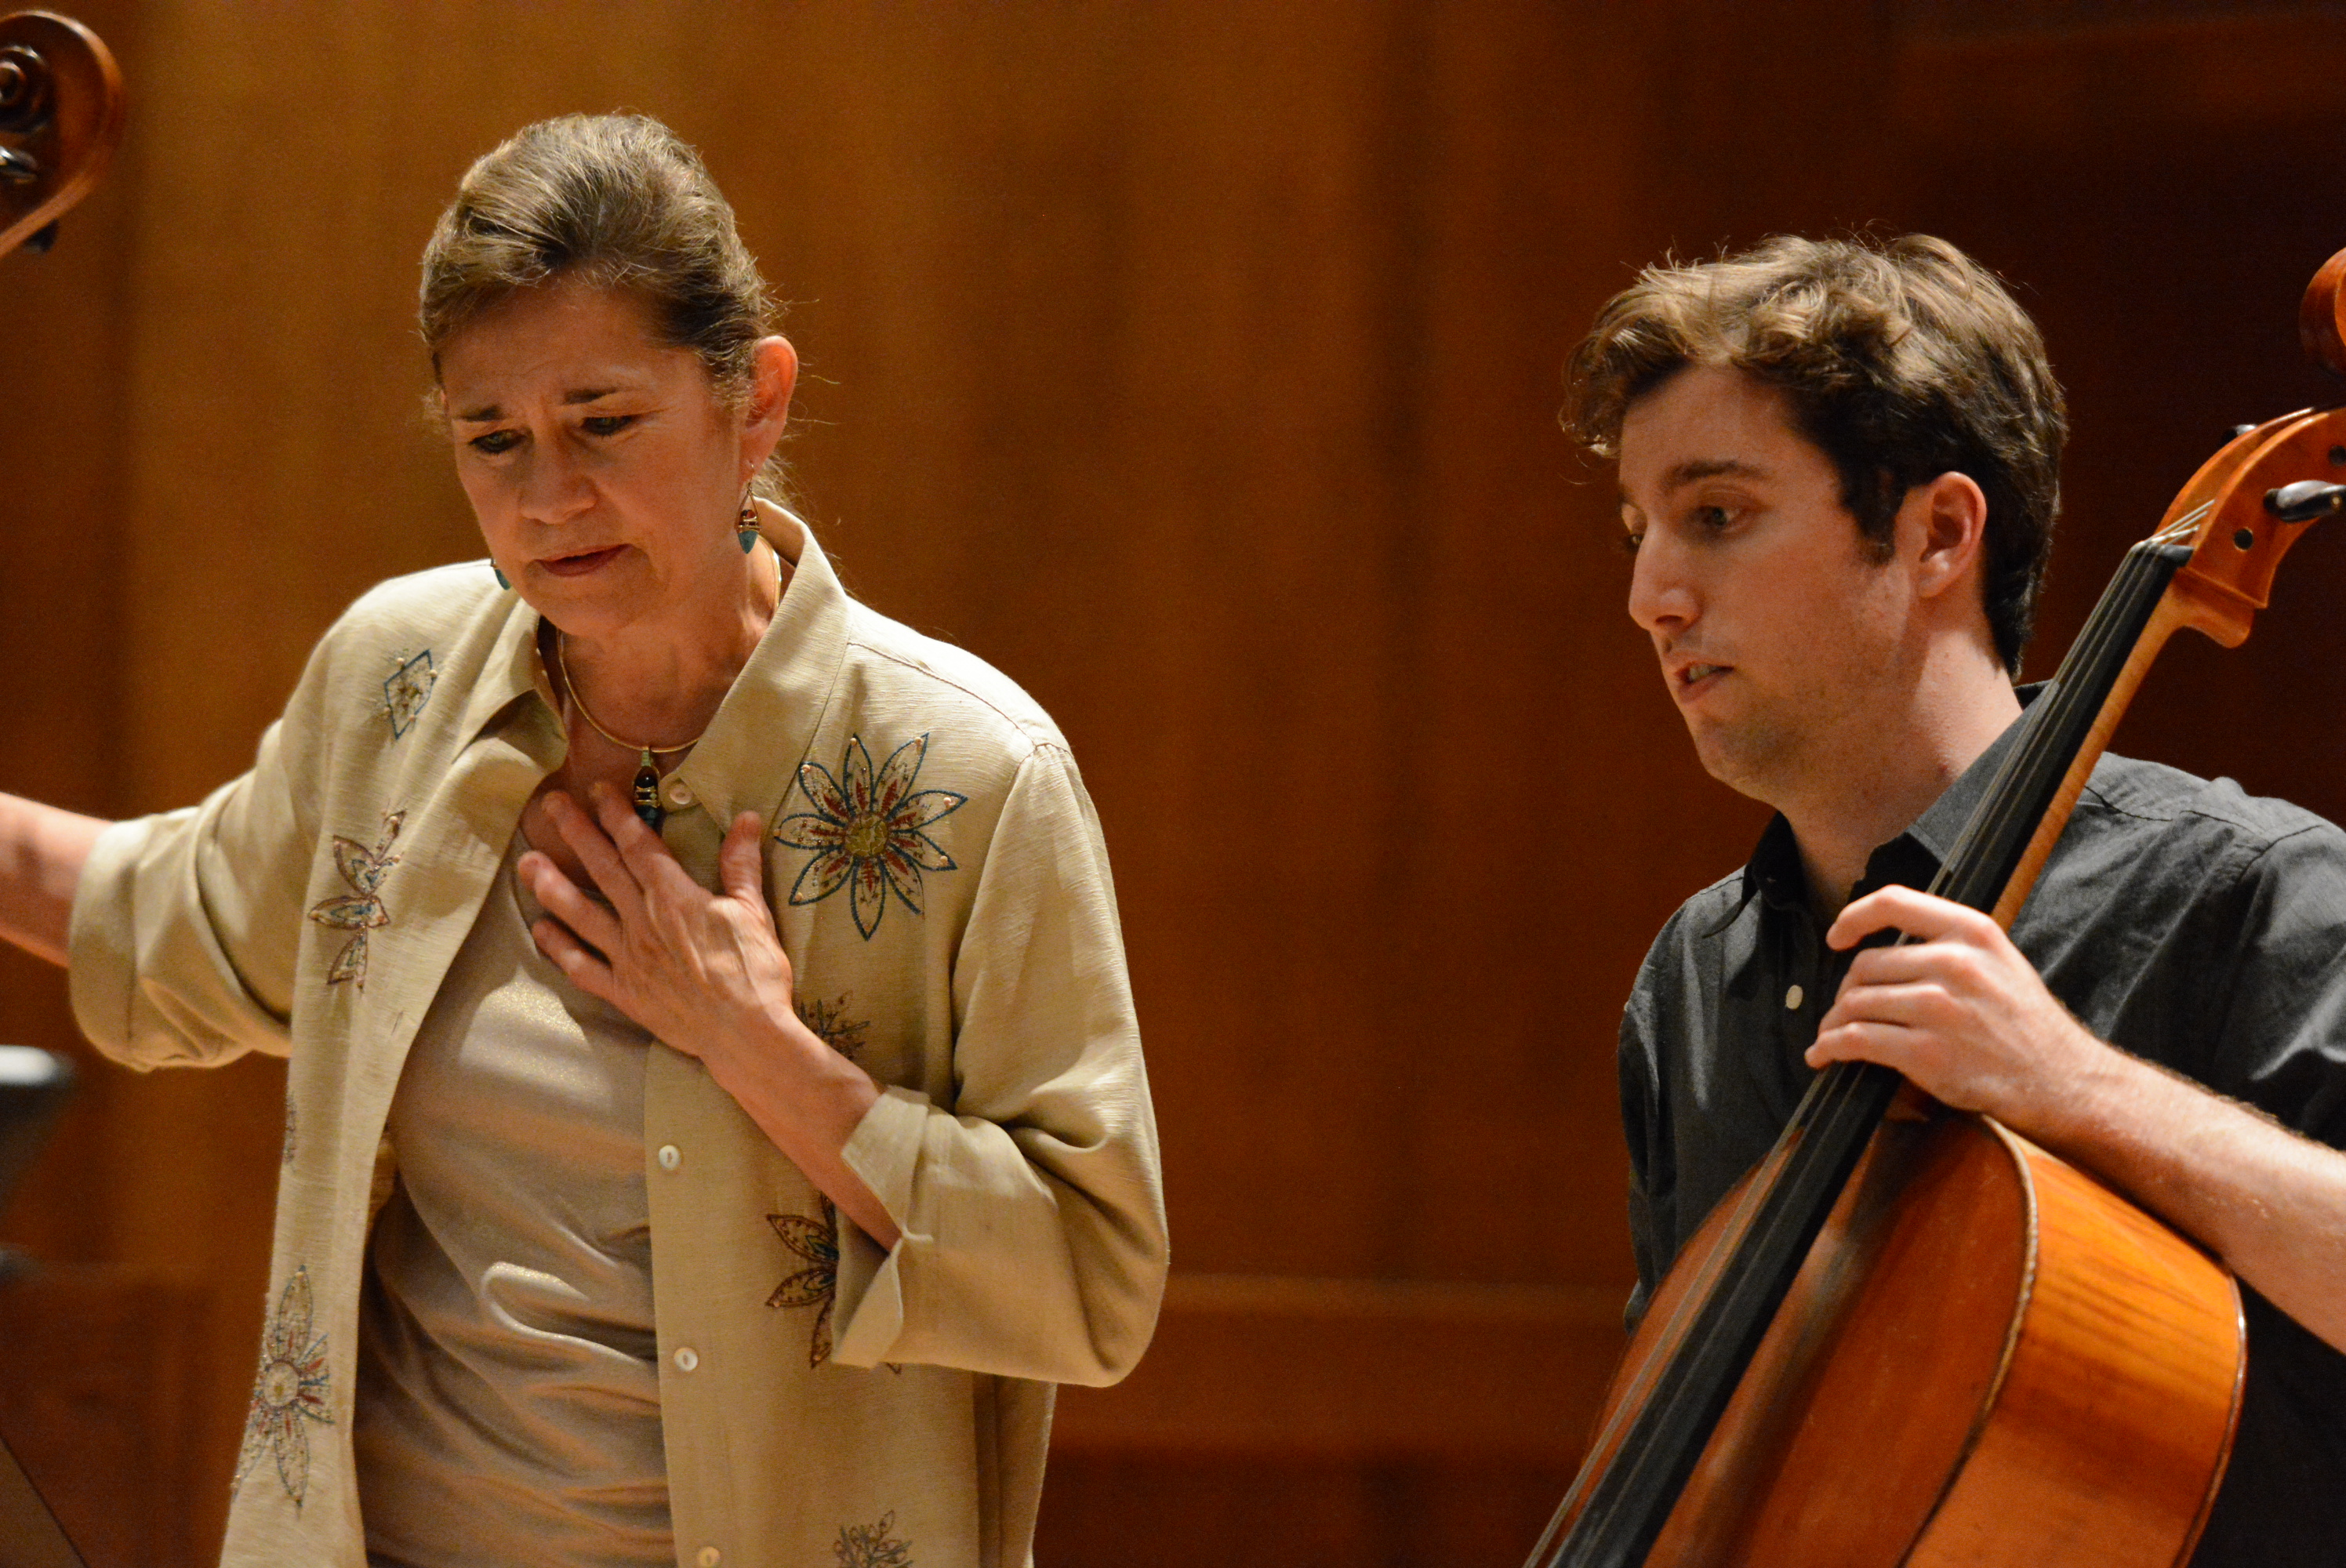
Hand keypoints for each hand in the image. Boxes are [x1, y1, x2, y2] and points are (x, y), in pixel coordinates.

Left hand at [518, 783, 797, 1066]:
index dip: (617, 814)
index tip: (598, 791)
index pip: (639, 845)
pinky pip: (583, 967)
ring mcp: (628, 957)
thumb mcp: (755, 912)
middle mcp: (642, 921)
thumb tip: (746, 819)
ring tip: (527, 864)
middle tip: (551, 805)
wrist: (743, 1034)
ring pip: (580, 914)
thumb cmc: (754, 972)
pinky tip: (541, 931)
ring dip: (551, 886)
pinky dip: (559, 949)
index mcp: (675, 897)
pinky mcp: (624, 992)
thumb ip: (742, 865)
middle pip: (603, 868)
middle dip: (576, 833)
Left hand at [1812, 884, 2112, 1128]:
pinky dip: (1831, 1047)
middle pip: (1866, 964)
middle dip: (1846, 989)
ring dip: (1835, 1021)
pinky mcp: (1926, 1053)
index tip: (1837, 937)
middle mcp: (1953, 964)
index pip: (1894, 903)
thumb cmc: (2026, 1023)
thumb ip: (1948, 944)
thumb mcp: (1999, 960)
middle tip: (1844, 1007)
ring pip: (1856, 1003)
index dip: (1854, 917)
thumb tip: (1886, 946)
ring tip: (1832, 1033)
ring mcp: (1939, 1009)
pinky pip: (1857, 1040)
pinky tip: (1825, 1054)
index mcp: (1971, 932)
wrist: (2061, 1079)